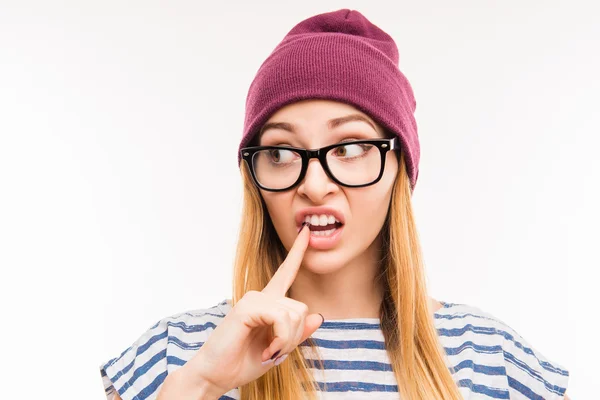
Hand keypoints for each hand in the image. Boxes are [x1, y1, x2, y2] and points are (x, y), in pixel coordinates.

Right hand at [180, 223, 322, 395]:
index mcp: (268, 304)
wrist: (215, 376)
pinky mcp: (247, 307)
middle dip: (294, 336)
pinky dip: (281, 340)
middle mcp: (261, 296)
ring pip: (294, 314)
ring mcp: (253, 299)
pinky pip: (281, 319)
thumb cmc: (241, 362)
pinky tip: (267, 350)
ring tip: (268, 352)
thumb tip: (319, 316)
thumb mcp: (278, 349)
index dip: (298, 253)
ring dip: (286, 341)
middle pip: (301, 308)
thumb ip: (297, 333)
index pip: (286, 273)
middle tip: (275, 352)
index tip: (306, 232)